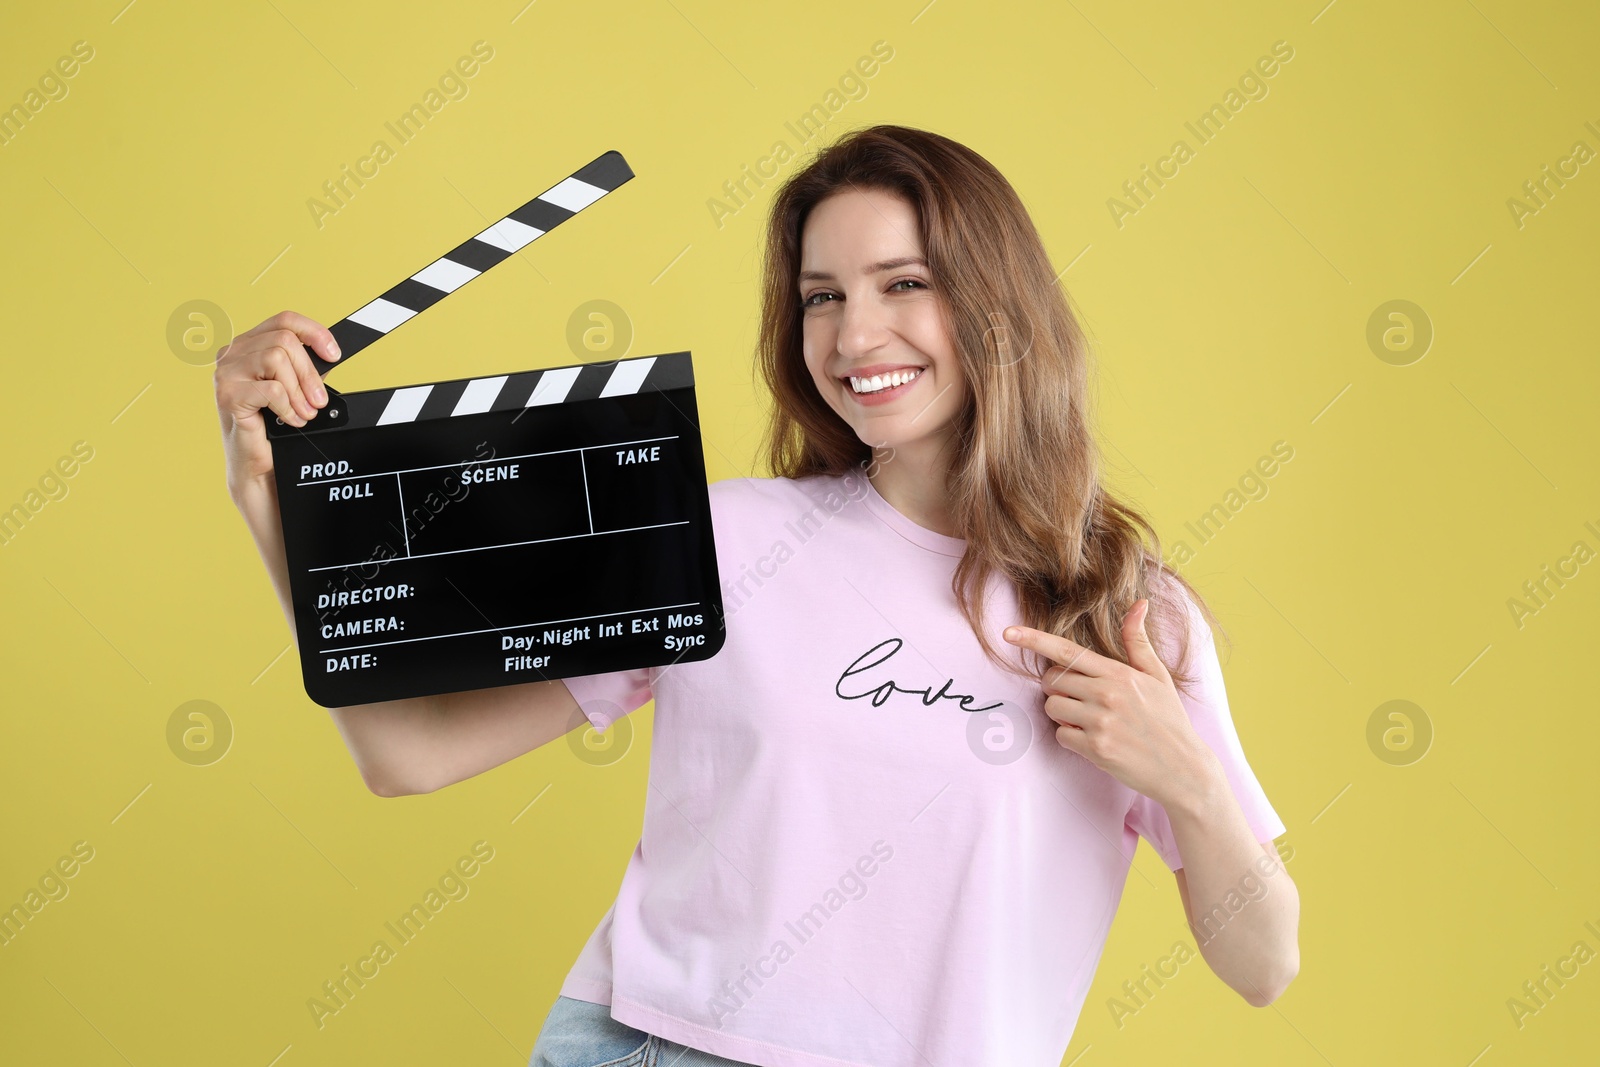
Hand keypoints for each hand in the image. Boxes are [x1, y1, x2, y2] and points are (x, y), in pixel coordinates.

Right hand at [214, 310, 340, 495]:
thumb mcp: (296, 389)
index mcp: (248, 345)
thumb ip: (306, 367)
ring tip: (305, 412)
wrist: (258, 465)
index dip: (314, 332)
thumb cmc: (274, 426)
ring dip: (299, 390)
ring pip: (276, 359)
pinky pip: (271, 389)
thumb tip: (328, 353)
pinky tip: (290, 419)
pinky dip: (288, 407)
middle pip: (284, 341)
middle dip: (310, 373)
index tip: (334, 354)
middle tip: (319, 400)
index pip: (284, 320)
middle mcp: (232, 353)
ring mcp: (225, 372)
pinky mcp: (226, 394)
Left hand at [1003, 600, 1219, 807]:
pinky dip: (1070, 737)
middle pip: (1052, 680)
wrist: (1183, 768)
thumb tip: (1139, 604)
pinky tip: (1093, 739)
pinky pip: (1061, 735)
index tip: (1008, 633)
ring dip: (1062, 712)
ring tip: (1088, 719)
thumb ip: (1138, 641)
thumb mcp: (1158, 676)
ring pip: (1052, 707)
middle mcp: (1107, 694)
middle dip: (1058, 687)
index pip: (1067, 651)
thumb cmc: (1169, 719)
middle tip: (1080, 697)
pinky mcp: (1095, 748)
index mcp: (1119, 673)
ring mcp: (1100, 722)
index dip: (1033, 639)